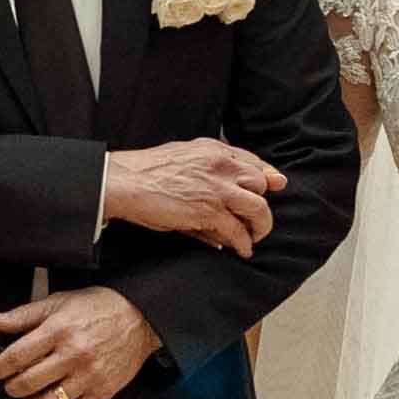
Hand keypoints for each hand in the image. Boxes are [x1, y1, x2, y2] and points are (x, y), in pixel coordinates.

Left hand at [0, 286, 160, 398]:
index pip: (17, 356)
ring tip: (26, 398)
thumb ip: (24, 314)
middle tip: (10, 384)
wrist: (139, 317)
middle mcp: (73, 354)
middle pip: (29, 382)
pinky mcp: (102, 392)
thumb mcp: (58, 302)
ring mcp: (89, 376)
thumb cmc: (98, 307)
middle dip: (11, 387)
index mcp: (59, 330)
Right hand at [98, 139, 284, 253]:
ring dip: (261, 225)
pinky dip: (243, 243)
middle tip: (258, 218)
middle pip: (262, 183)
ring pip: (259, 207)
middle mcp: (221, 165)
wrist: (124, 181)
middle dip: (263, 201)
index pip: (253, 161)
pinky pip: (238, 230)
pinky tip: (242, 250)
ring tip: (255, 237)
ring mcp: (218, 188)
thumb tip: (218, 194)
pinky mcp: (210, 211)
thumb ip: (205, 172)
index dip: (267, 175)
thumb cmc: (145, 173)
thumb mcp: (181, 159)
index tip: (274, 185)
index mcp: (213, 149)